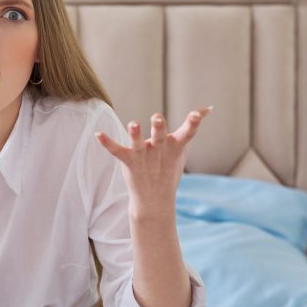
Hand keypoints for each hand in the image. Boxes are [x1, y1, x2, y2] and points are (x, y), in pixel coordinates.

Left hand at [96, 107, 211, 215]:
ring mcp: (143, 157)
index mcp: (174, 147)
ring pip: (138, 144)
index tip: (197, 114)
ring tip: (133, 123)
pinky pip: (116, 151)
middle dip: (158, 128)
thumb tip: (208, 107)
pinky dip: (107, 143)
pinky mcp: (128, 162)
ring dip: (135, 134)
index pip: (186, 133)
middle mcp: (158, 151)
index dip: (193, 123)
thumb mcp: (183, 147)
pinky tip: (98, 134)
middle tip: (157, 118)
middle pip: (159, 137)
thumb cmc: (169, 167)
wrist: (155, 199)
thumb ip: (192, 126)